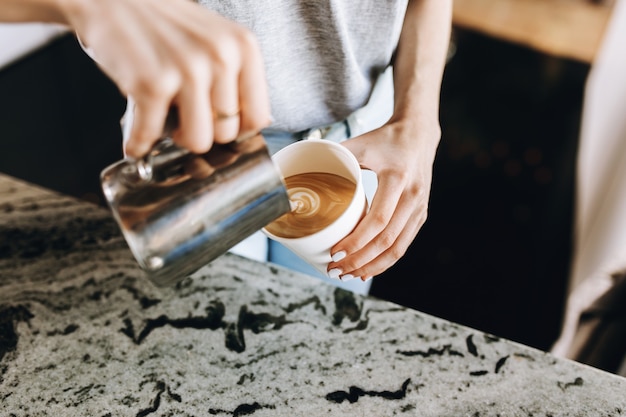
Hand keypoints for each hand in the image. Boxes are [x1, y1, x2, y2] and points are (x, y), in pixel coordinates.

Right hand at [64, 0, 270, 156]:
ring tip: (164, 119)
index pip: (258, 117)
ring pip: (198, 140)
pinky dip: (139, 142)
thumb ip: (235, 78)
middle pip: (227, 133)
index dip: (235, 128)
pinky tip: (137, 136)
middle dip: (203, 130)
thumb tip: (251, 126)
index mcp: (243, 47)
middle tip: (183, 115)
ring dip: (176, 137)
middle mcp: (221, 56)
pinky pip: (152, 135)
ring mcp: (188, 70)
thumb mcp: (215, 41)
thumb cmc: (163, 23)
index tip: (217, 124)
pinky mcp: (152, 83)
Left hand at [328, 119, 440, 280]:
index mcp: (397, 178)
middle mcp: (413, 196)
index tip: (335, 252)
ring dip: (372, 266)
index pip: (378, 219)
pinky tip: (367, 269)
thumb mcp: (360, 143)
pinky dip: (385, 261)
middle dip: (360, 261)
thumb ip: (334, 155)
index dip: (357, 241)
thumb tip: (300, 168)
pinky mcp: (421, 215)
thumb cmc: (386, 139)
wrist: (419, 135)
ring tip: (349, 275)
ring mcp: (419, 208)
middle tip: (335, 270)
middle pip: (387, 240)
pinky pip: (403, 245)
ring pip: (398, 248)